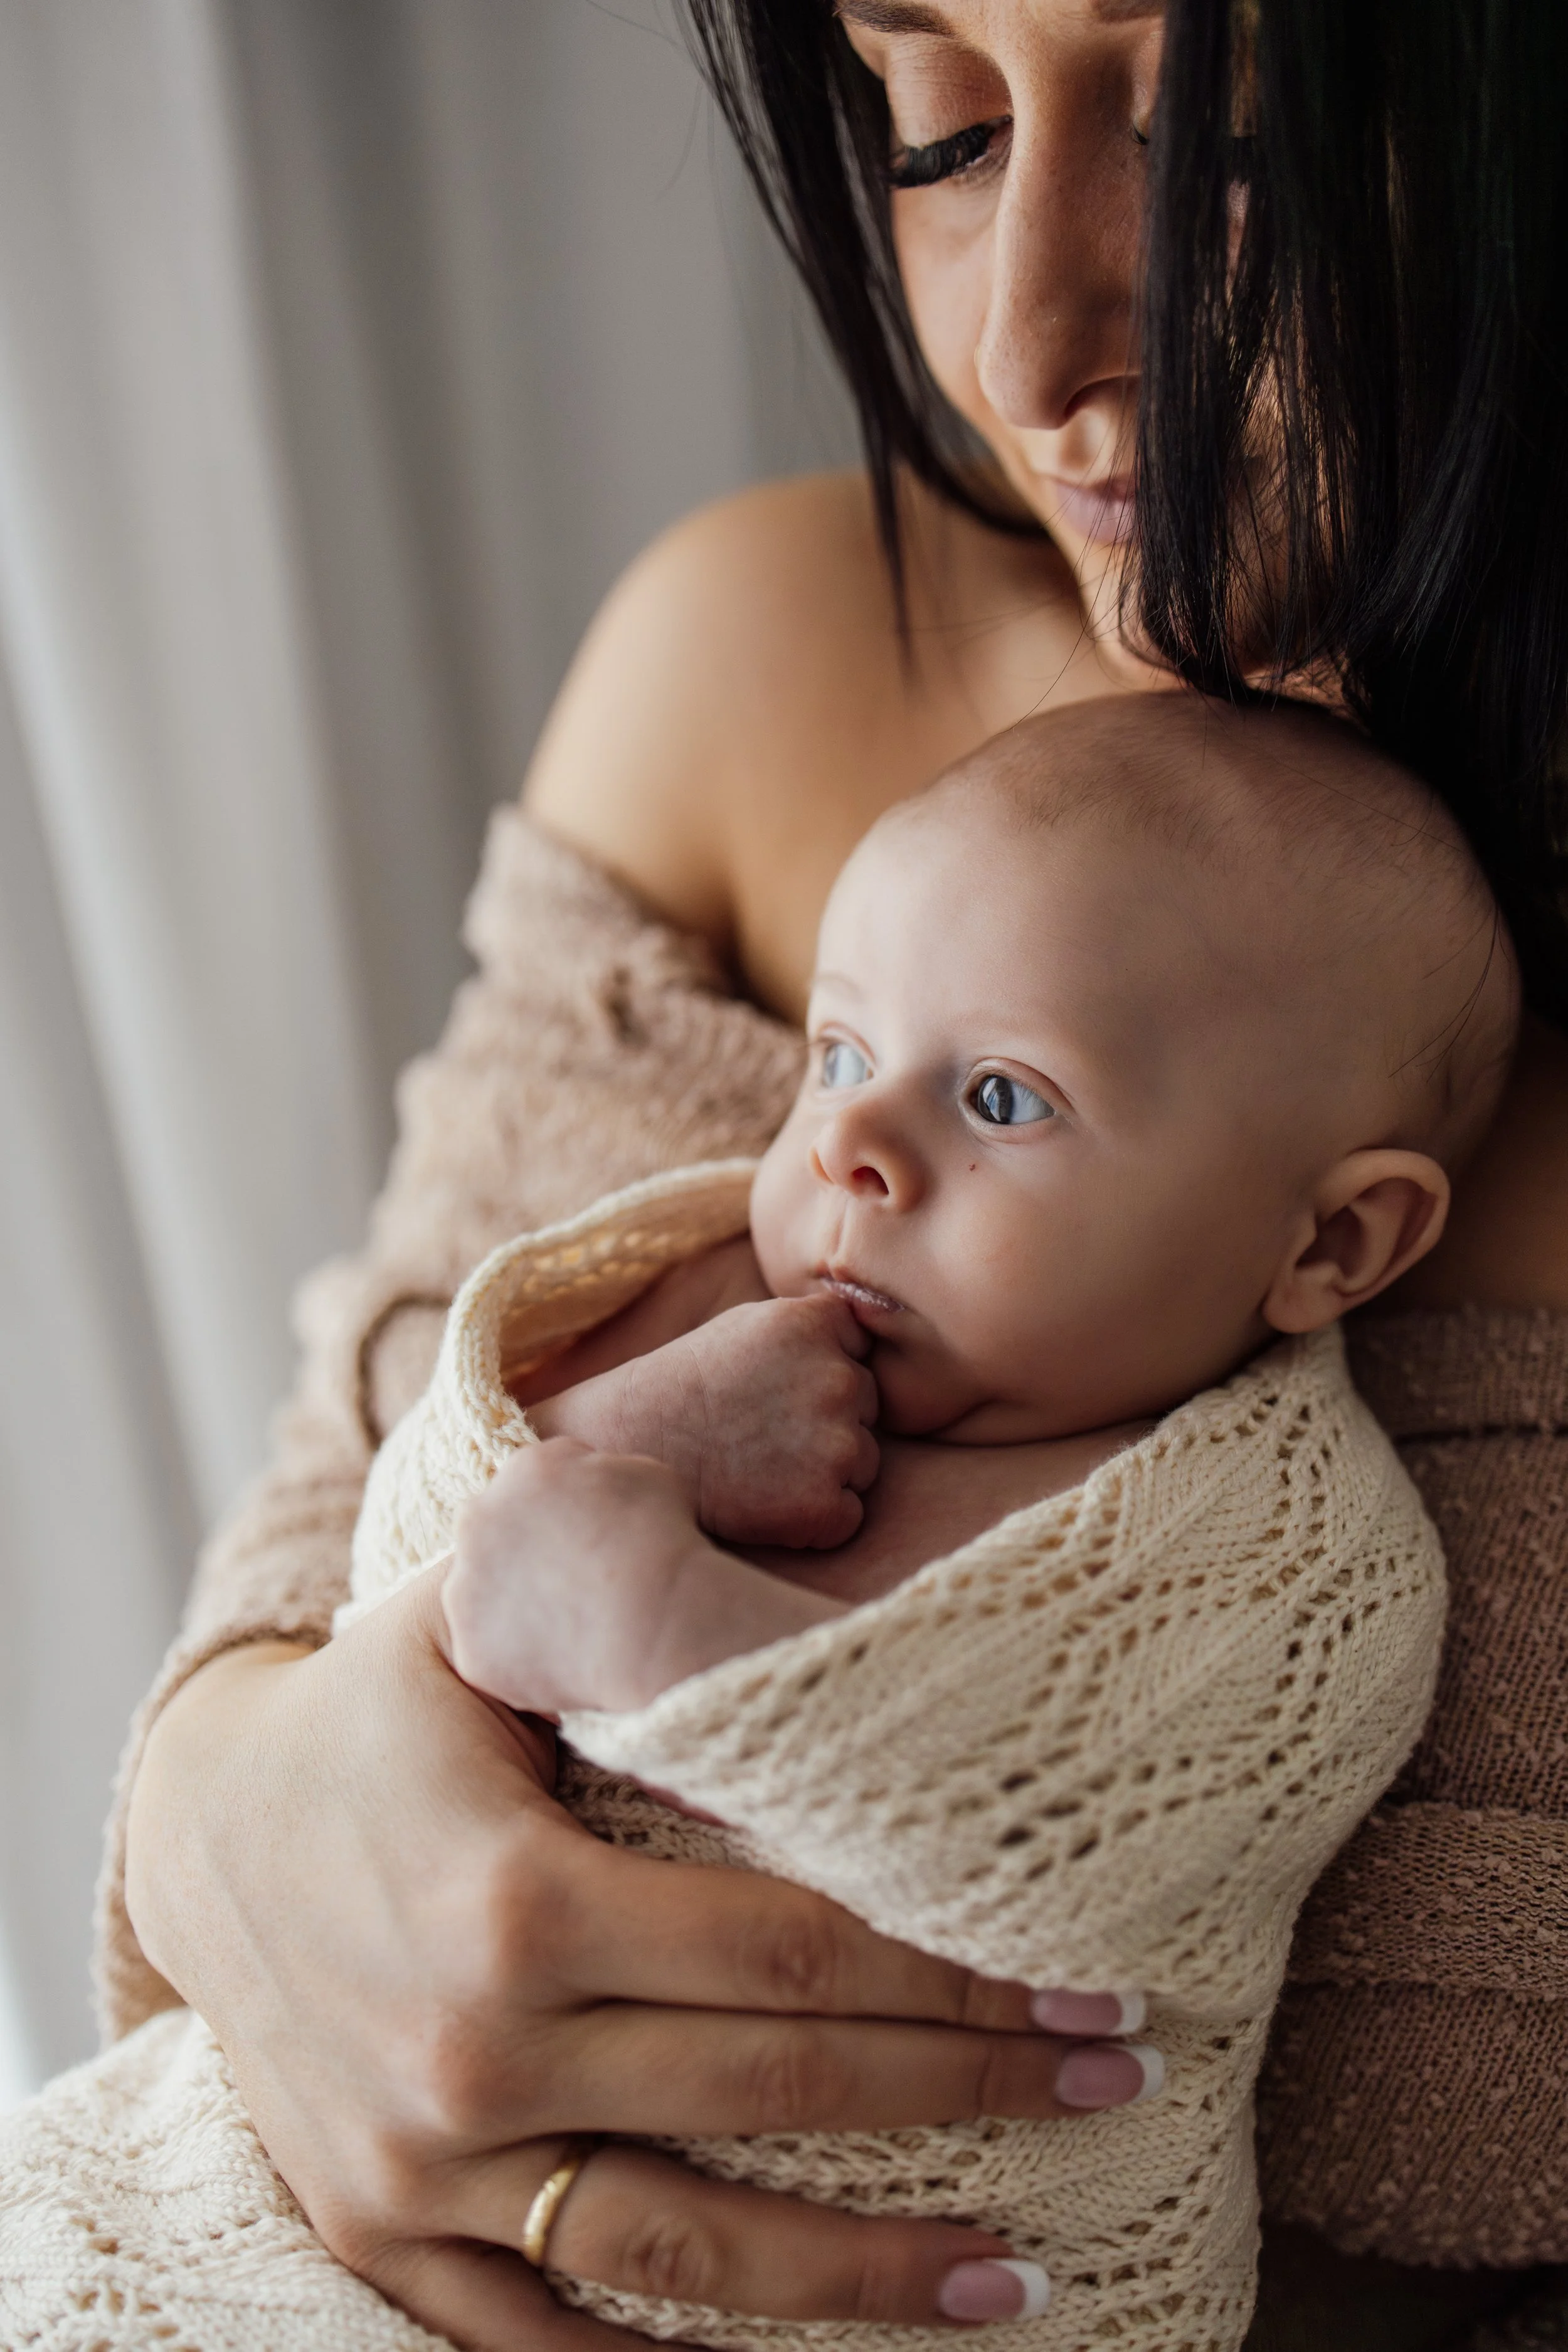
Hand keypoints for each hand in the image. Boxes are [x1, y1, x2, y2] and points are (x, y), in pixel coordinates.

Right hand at [124, 1572, 1158, 2351]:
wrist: (198, 1831)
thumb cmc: (374, 1705)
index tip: (1087, 1988)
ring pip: (681, 2259)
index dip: (952, 1980)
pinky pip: (541, 2337)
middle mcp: (473, 2055)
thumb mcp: (477, 1617)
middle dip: (966, 2095)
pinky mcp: (385, 2237)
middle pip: (772, 2093)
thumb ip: (624, 1586)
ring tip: (1020, 2282)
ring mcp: (423, 2173)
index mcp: (515, 1901)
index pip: (785, 1957)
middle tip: (1114, 2085)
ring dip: (863, 2284)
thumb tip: (812, 1506)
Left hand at [445, 1437, 844, 1712]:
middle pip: (493, 1535)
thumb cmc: (661, 1544)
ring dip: (512, 1607)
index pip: (532, 1484)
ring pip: (482, 1595)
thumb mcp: (644, 1473)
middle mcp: (480, 1519)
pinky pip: (488, 1652)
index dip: (560, 1514)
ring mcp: (466, 1586)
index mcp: (525, 1470)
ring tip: (568, 1628)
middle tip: (569, 1586)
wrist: (654, 1623)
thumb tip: (589, 1484)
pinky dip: (516, 1659)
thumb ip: (598, 1471)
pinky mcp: (470, 1647)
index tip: (585, 1541)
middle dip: (523, 1555)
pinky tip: (561, 1663)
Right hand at [535, 1292, 878, 1547]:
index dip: (818, 1373)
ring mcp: (836, 1445)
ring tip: (759, 1464)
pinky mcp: (825, 1505)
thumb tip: (875, 1322)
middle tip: (761, 1430)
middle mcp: (838, 1379)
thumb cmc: (686, 1387)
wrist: (630, 1450)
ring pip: (863, 1462)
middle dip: (828, 1421)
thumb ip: (814, 1325)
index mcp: (817, 1324)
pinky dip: (815, 1518)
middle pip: (866, 1408)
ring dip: (824, 1470)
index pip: (859, 1350)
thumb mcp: (750, 1325)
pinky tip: (764, 1501)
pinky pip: (846, 1514)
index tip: (772, 1386)